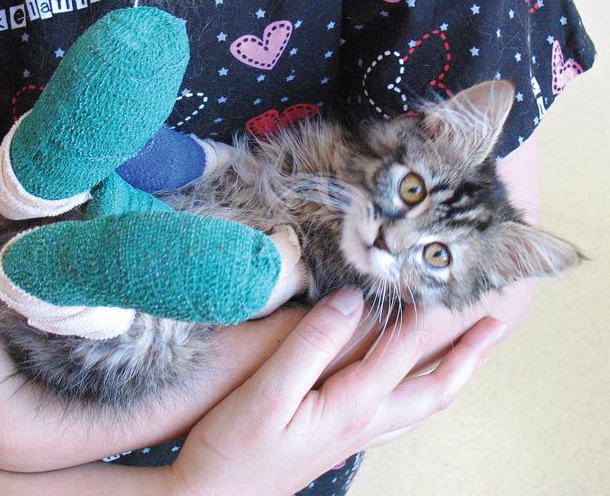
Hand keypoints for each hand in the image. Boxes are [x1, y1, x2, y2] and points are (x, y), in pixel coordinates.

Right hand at [168, 289, 505, 495]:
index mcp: (351, 407)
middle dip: (467, 356)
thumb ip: (312, 344)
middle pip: (433, 388)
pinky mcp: (338, 441)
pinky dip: (419, 394)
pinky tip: (408, 389)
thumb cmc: (233, 449)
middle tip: (494, 326)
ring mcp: (353, 437)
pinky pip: (398, 416)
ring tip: (469, 355)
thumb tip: (353, 301)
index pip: (402, 350)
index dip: (426, 313)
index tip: (447, 279)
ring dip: (451, 377)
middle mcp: (363, 423)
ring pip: (420, 407)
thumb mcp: (268, 392)